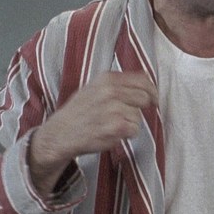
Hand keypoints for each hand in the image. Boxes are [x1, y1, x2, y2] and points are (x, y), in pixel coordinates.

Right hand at [28, 71, 156, 196]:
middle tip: (124, 115)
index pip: (143, 79)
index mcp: (107, 78)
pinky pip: (135, 130)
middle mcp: (111, 91)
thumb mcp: (95, 87)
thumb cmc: (79, 112)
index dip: (152, 90)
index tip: (153, 98)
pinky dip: (126, 134)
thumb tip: (147, 80)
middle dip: (139, 108)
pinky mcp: (116, 127)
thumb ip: (118, 83)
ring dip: (130, 123)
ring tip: (110, 124)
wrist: (59, 134)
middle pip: (145, 98)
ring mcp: (114, 109)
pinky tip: (110, 133)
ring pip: (139, 116)